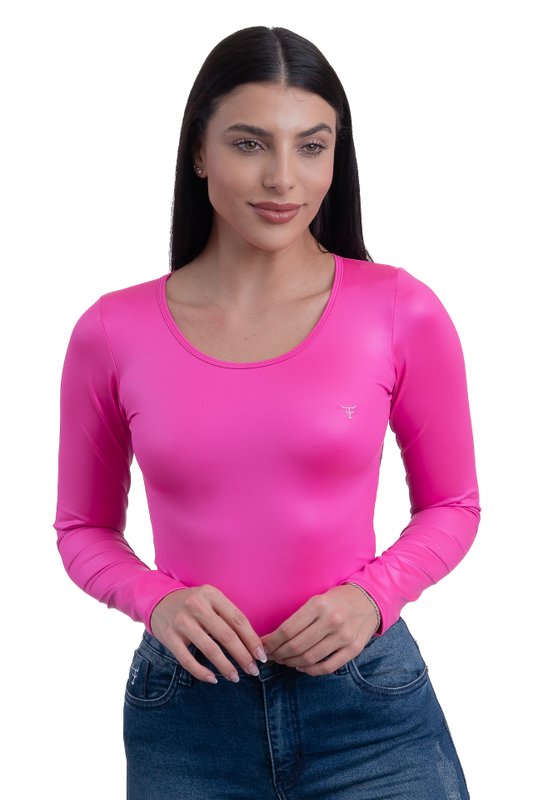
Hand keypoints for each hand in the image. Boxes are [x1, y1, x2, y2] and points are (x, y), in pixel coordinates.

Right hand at [150, 584, 267, 683]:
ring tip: (236, 677)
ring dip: (225, 666)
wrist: (159, 601)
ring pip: (209, 649)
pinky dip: (201, 672)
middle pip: (226, 635)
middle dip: (243, 656)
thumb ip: (228, 615)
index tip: (261, 655)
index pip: (237, 619)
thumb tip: (252, 643)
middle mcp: (196, 606)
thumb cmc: (194, 604)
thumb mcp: (211, 600)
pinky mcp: (169, 637)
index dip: (252, 639)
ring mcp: (181, 621)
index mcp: (211, 594)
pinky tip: (212, 679)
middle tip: (253, 670)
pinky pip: (187, 660)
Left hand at [259, 585, 378, 675]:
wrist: (368, 600)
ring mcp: (344, 636)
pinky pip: (327, 667)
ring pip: (309, 658)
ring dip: (291, 662)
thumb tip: (274, 637)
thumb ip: (300, 617)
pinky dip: (310, 670)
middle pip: (296, 646)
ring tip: (283, 660)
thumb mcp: (317, 599)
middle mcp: (332, 621)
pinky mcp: (353, 649)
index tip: (262, 646)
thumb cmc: (336, 600)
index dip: (272, 641)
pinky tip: (301, 666)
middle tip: (270, 655)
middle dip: (278, 654)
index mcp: (319, 605)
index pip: (288, 629)